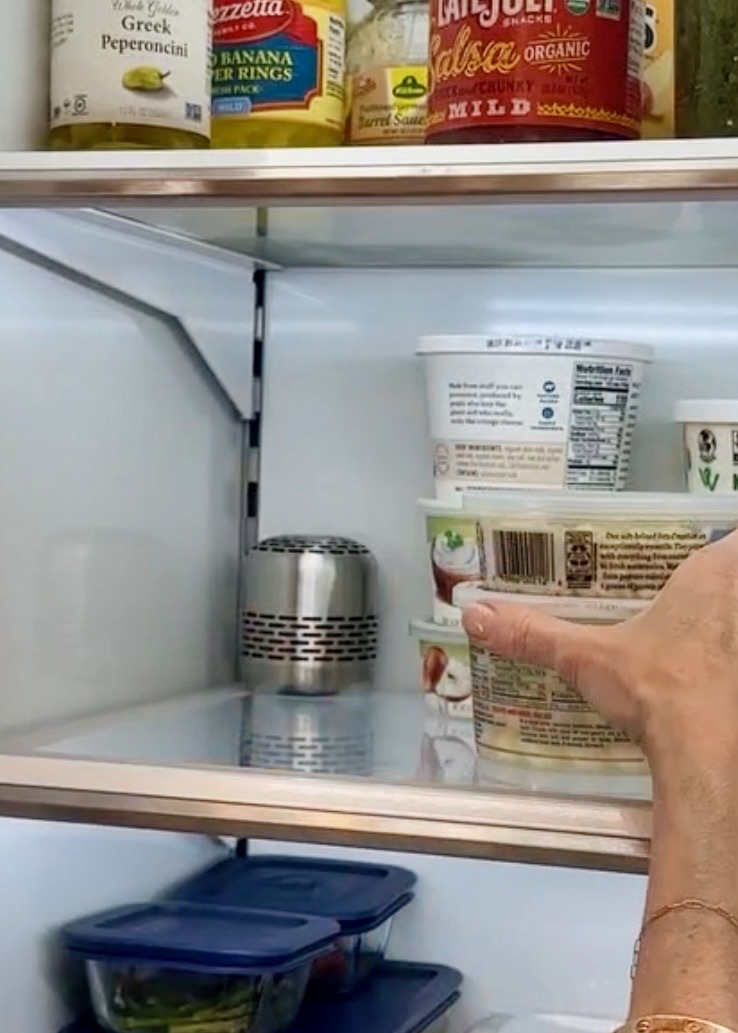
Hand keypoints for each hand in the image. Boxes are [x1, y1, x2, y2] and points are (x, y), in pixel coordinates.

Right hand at [462, 529, 737, 779]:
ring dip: (719, 620)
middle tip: (688, 589)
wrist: (704, 754)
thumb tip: (478, 616)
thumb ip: (534, 634)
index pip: (733, 531)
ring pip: (735, 616)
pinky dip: (721, 660)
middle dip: (716, 580)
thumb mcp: (587, 657)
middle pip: (732, 570)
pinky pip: (732, 655)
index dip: (720, 536)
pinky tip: (704, 674)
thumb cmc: (659, 688)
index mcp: (712, 574)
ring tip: (695, 633)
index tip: (698, 540)